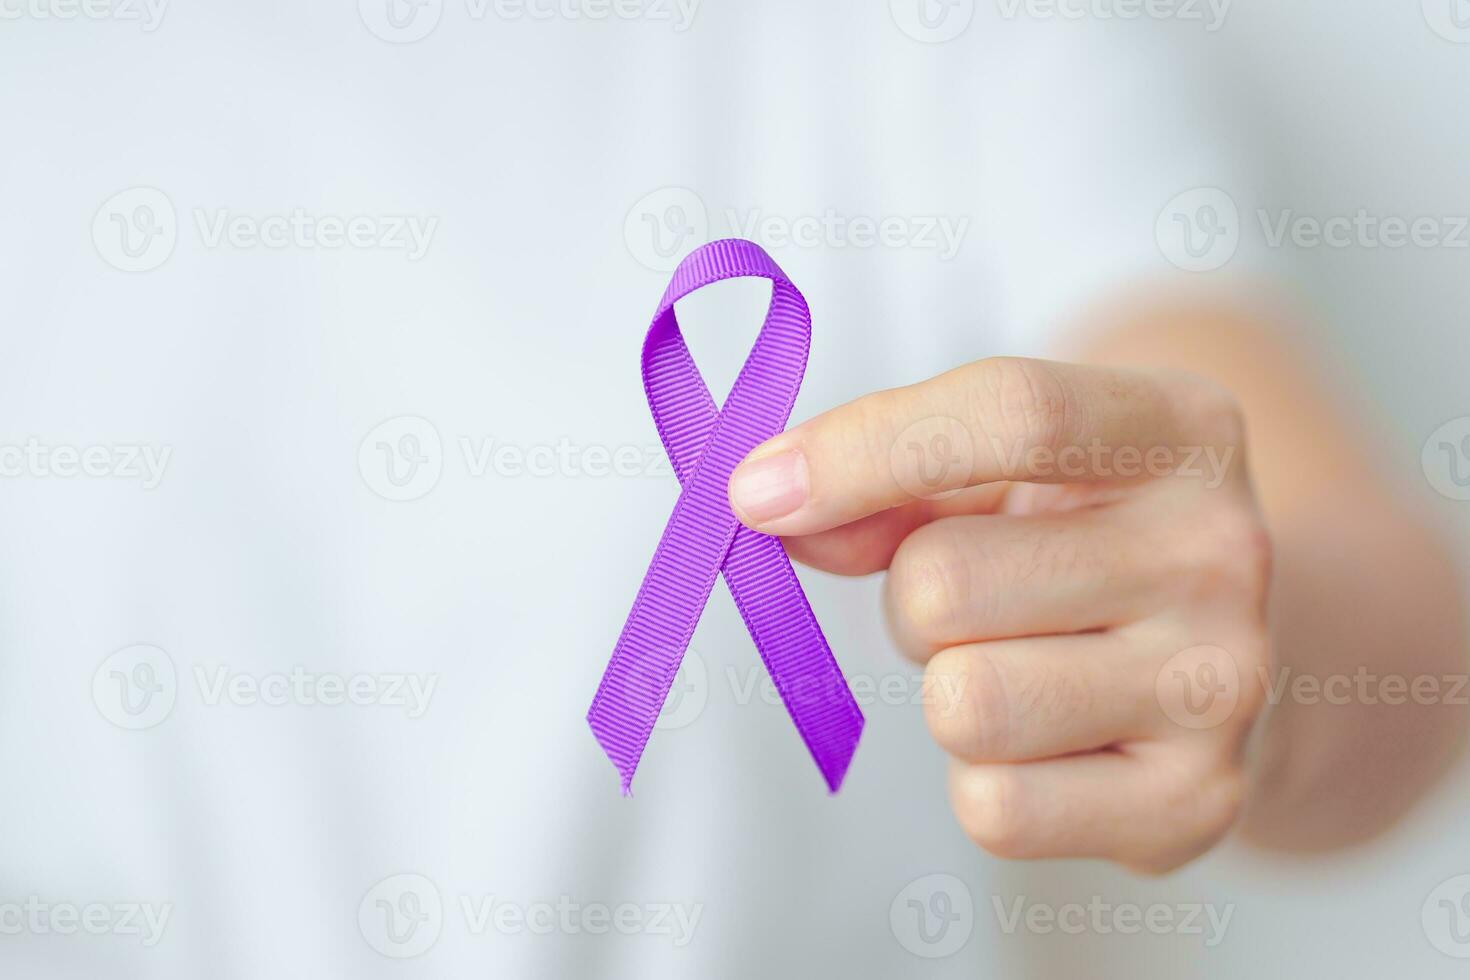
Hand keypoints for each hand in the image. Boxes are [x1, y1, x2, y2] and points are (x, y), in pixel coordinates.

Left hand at [727, 357, 1271, 873]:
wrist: (1223, 657)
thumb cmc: (1083, 541)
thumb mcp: (1007, 472)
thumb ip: (890, 478)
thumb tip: (772, 513)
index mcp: (1182, 427)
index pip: (1012, 412)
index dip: (860, 450)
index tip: (755, 494)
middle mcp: (1221, 550)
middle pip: (945, 581)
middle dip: (911, 599)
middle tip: (971, 602)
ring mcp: (1221, 685)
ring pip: (965, 702)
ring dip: (948, 689)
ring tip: (1017, 665)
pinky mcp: (1197, 804)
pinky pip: (996, 809)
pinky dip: (985, 782)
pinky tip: (1049, 742)